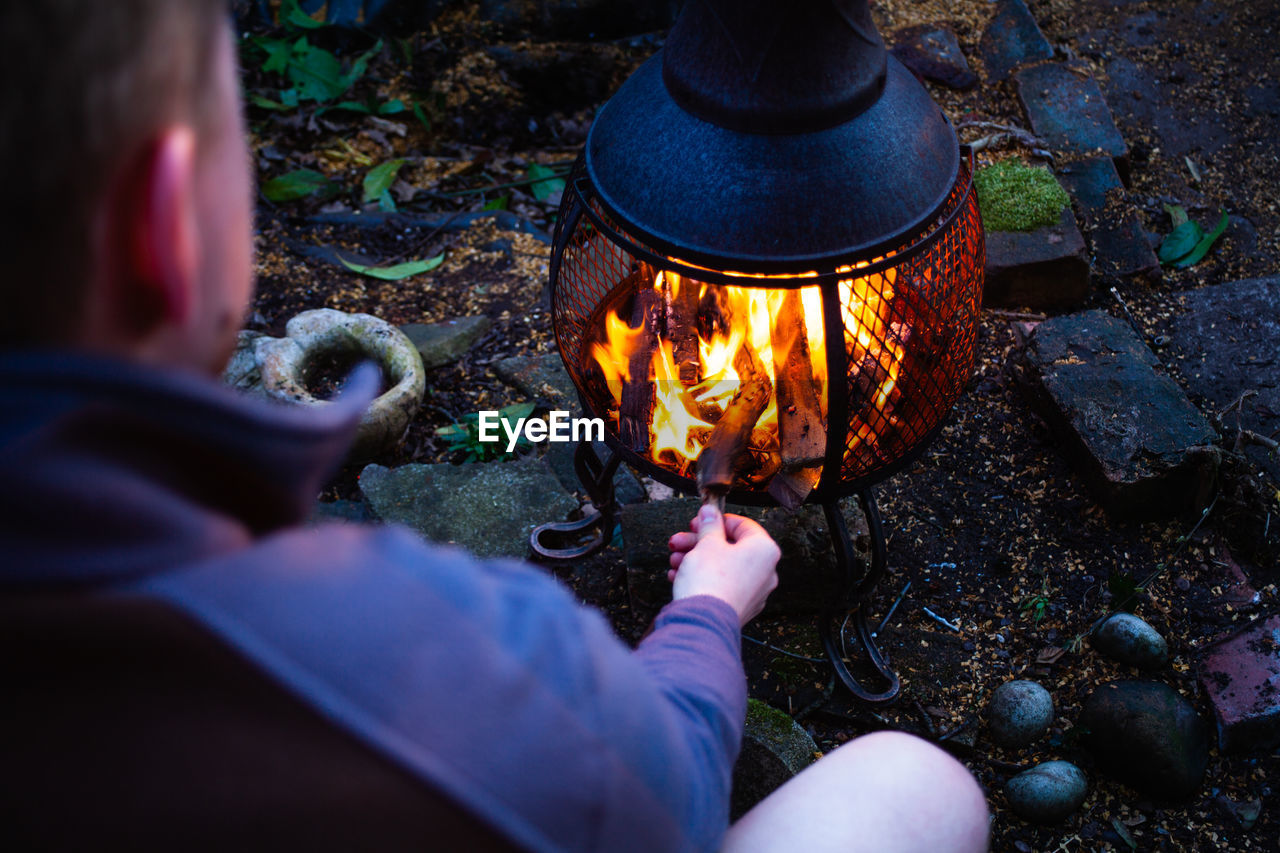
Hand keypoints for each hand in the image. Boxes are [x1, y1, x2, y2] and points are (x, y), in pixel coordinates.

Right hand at [667, 504, 780, 625]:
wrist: (703, 623)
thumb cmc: (709, 581)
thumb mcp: (706, 543)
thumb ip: (709, 525)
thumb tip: (710, 512)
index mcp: (764, 550)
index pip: (742, 524)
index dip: (716, 520)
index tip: (699, 521)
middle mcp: (765, 572)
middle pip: (729, 547)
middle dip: (699, 542)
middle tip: (679, 541)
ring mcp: (754, 592)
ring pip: (723, 567)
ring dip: (695, 559)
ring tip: (675, 560)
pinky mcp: (740, 607)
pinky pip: (721, 585)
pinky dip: (702, 578)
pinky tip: (679, 576)